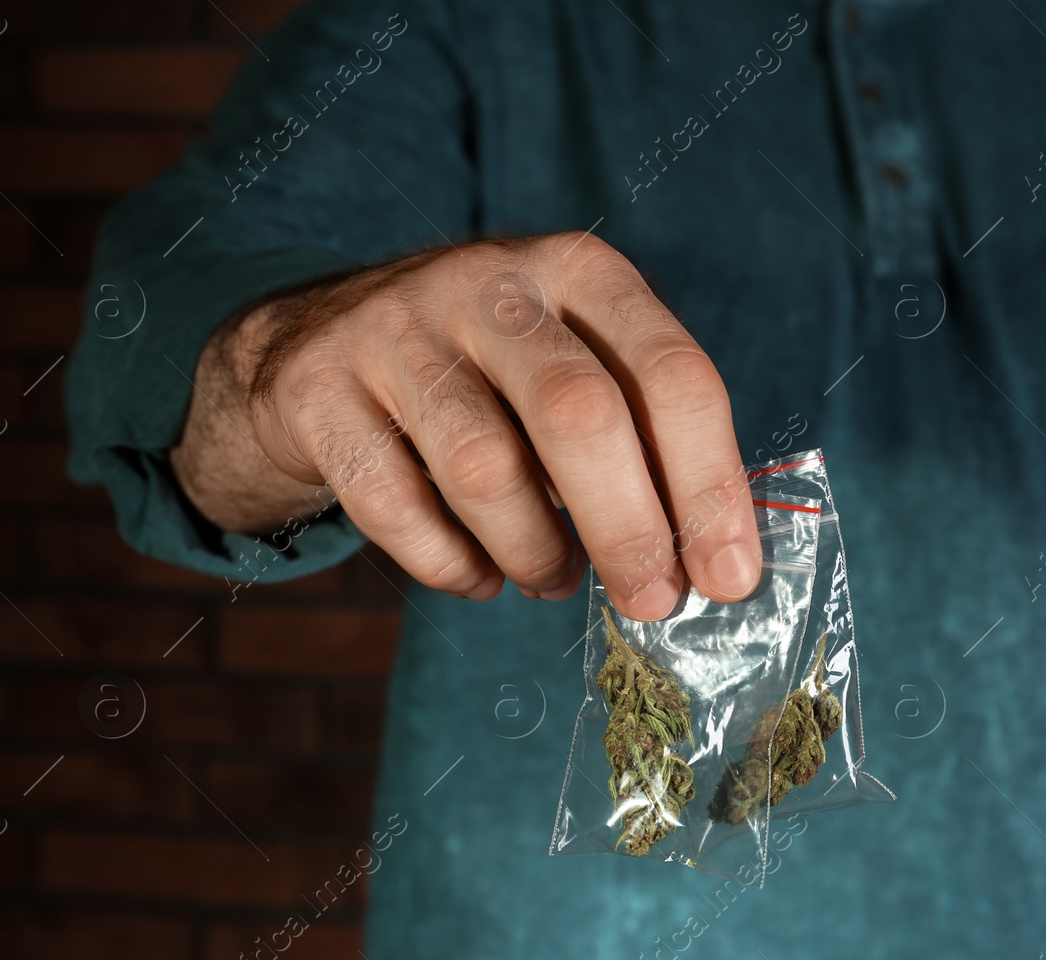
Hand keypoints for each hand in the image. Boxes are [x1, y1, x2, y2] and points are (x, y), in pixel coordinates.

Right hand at [170, 232, 760, 620]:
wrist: (316, 341)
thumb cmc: (488, 376)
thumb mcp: (575, 367)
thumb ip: (644, 442)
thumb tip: (714, 563)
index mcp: (580, 272)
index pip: (671, 375)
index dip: (710, 486)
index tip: (729, 579)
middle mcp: (490, 284)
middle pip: (579, 414)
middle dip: (628, 528)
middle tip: (650, 602)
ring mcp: (394, 329)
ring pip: (486, 469)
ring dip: (534, 551)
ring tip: (552, 577)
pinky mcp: (318, 388)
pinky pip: (395, 506)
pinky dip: (449, 564)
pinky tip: (477, 576)